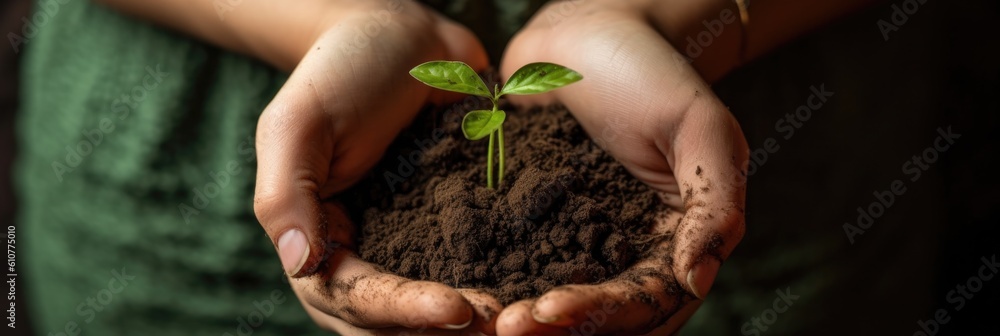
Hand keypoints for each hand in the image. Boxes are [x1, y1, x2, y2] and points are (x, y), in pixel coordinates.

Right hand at [252, 2, 501, 333]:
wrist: (404, 37)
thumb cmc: (341, 70)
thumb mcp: (298, 123)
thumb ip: (284, 193)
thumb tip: (298, 263)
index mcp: (316, 240)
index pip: (353, 297)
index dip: (401, 310)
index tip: (454, 308)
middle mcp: (362, 255)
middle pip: (393, 321)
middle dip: (442, 327)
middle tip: (499, 322)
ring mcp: (409, 247)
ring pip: (434, 308)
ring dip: (472, 320)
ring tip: (518, 316)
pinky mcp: (452, 230)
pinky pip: (471, 268)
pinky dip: (498, 284)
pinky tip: (532, 289)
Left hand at [497, 1, 748, 333]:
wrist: (589, 33)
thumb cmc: (654, 73)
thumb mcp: (700, 129)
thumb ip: (712, 206)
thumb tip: (696, 282)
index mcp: (673, 244)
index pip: (645, 302)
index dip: (600, 313)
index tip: (549, 310)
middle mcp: (624, 254)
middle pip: (597, 317)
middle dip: (553, 328)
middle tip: (503, 327)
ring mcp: (575, 242)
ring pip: (551, 300)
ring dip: (519, 318)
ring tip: (481, 319)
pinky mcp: (530, 224)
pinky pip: (511, 262)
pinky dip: (491, 281)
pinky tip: (458, 288)